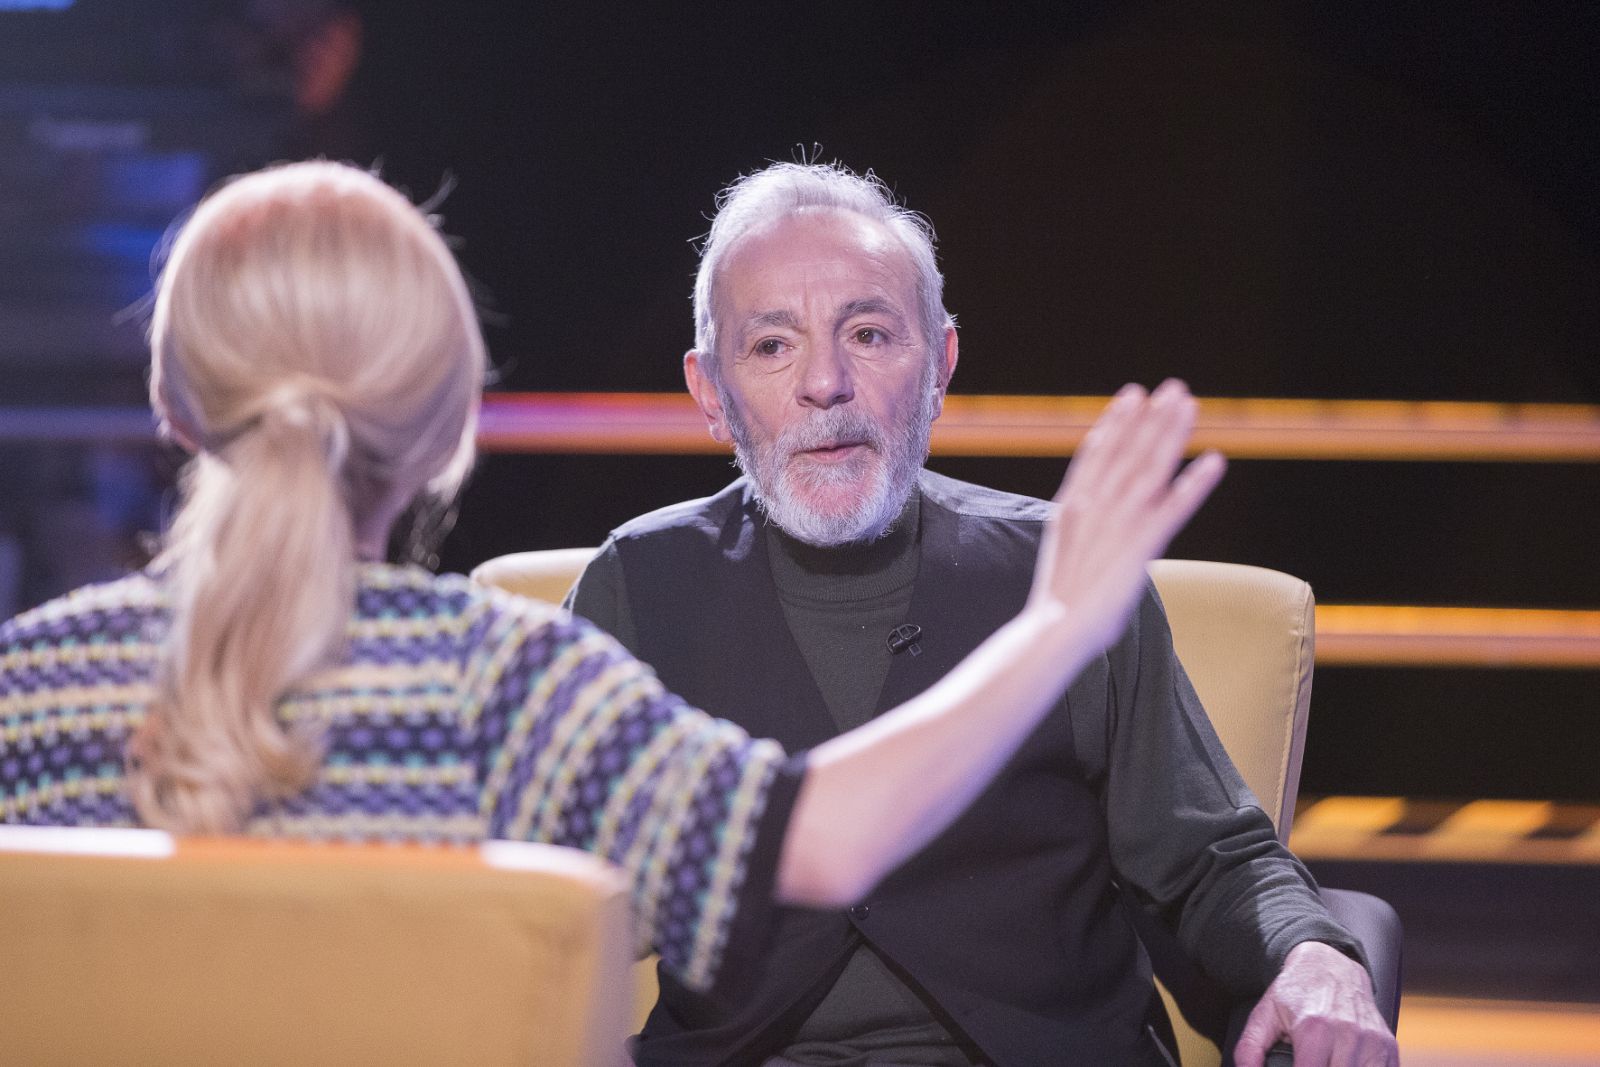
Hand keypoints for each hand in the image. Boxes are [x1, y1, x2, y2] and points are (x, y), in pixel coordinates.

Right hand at [1029, 379, 1225, 647]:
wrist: (1053, 630)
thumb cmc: (1056, 604)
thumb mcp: (1063, 554)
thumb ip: (1078, 530)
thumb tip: (1087, 524)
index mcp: (1071, 506)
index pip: (1096, 454)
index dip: (1117, 421)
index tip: (1132, 395)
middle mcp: (1094, 506)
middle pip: (1126, 451)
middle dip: (1150, 417)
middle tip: (1172, 387)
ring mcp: (1118, 524)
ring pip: (1149, 468)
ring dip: (1171, 434)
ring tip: (1189, 405)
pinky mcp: (1141, 547)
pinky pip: (1174, 509)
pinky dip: (1194, 484)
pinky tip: (1213, 462)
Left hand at [1233, 941, 1398, 1066]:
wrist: (1330, 966)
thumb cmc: (1296, 992)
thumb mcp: (1264, 1014)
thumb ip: (1250, 1048)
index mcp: (1314, 1029)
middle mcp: (1348, 1035)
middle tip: (1308, 1064)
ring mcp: (1372, 1043)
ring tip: (1323, 1062)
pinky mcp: (1388, 1048)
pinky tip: (1343, 1064)